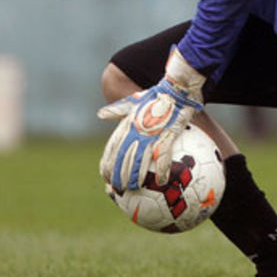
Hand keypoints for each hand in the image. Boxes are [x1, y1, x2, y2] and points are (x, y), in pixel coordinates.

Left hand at [98, 49, 205, 191]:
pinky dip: (163, 169)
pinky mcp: (167, 134)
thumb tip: (100, 114)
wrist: (175, 87)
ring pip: (140, 159)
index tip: (104, 176)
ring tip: (132, 188)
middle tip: (116, 189)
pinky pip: (164, 155)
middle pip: (123, 157)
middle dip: (117, 174)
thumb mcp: (133, 101)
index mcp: (127, 124)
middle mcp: (136, 131)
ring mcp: (151, 133)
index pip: (112, 147)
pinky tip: (163, 181)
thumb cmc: (155, 94)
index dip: (107, 162)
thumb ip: (117, 110)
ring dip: (135, 175)